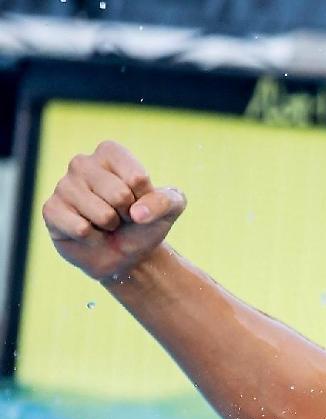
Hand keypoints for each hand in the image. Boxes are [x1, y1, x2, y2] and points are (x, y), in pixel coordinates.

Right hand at [42, 140, 186, 281]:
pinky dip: (92, 239)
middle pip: (120, 195)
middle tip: (121, 216)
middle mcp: (82, 163)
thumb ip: (165, 201)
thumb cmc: (145, 222)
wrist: (125, 253)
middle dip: (128, 214)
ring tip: (105, 223)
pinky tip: (89, 233)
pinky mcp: (50, 209)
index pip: (137, 178)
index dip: (145, 200)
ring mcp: (63, 185)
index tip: (138, 202)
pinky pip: (80, 229)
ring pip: (102, 214)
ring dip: (110, 227)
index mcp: (110, 152)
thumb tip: (138, 213)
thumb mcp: (171, 208)